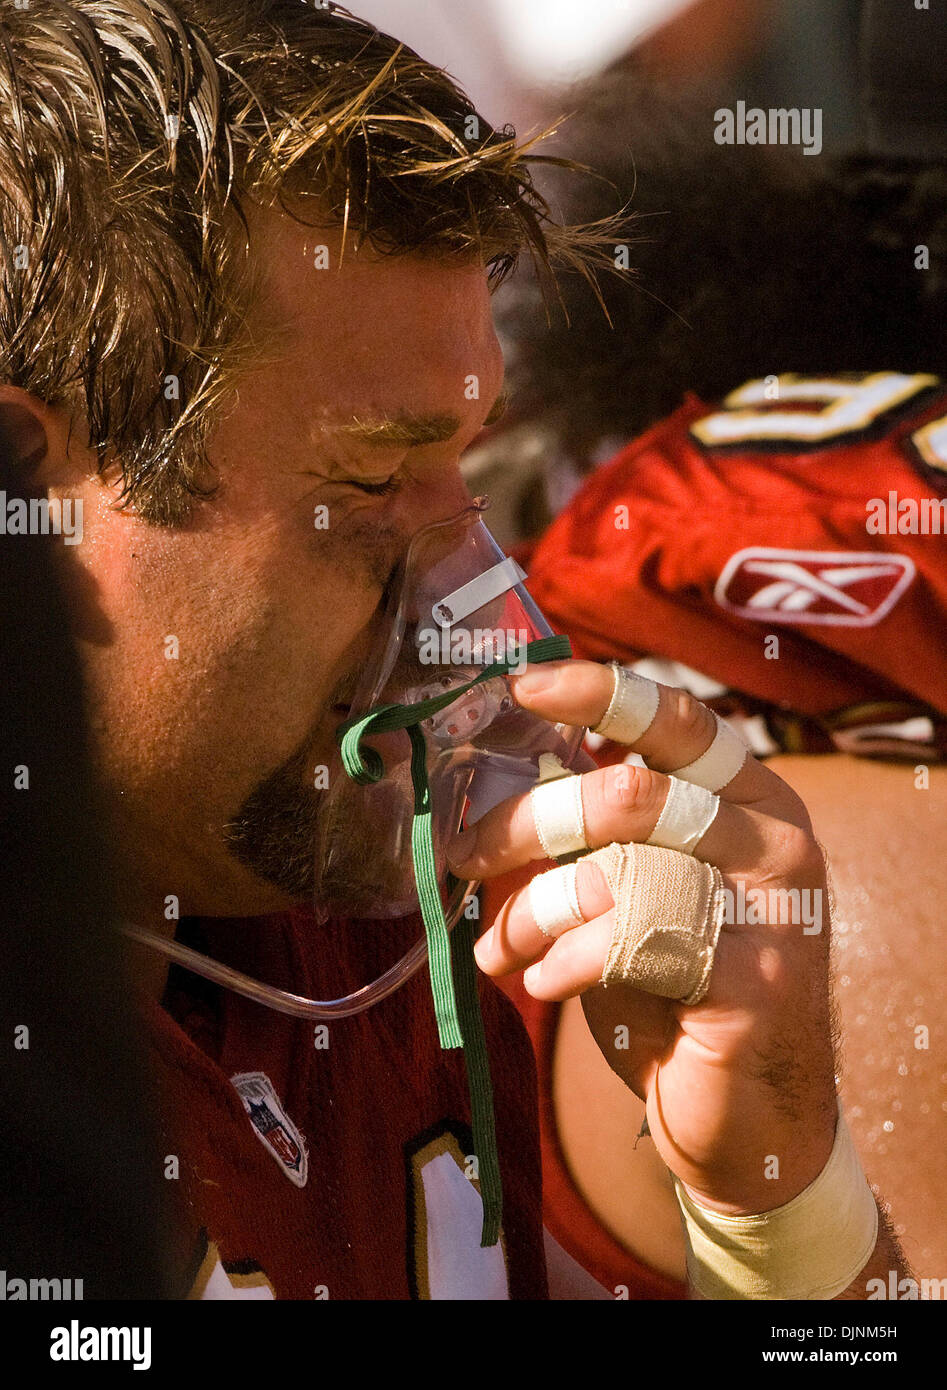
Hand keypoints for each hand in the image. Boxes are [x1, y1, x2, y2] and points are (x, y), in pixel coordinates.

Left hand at [446, 659, 838, 1215]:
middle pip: (630, 797)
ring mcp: (774, 910)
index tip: (521, 687)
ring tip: (499, 946)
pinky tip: (544, 981)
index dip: (601, 694)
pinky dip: (564, 961)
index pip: (680, 723)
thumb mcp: (639, 885)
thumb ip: (600, 832)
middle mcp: (775, 838)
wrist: (751, 1108)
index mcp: (751, 796)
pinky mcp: (757, 982)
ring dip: (533, 912)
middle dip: (526, 823)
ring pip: (618, 874)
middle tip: (463, 855)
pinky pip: (630, 946)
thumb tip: (493, 782)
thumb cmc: (677, 982)